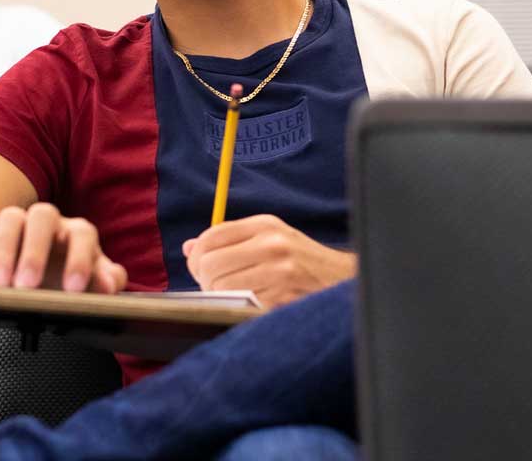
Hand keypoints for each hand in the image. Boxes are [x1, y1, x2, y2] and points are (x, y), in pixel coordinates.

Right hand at [0, 202, 127, 293]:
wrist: (25, 274)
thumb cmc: (62, 276)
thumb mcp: (87, 282)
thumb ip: (105, 282)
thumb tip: (110, 283)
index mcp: (75, 233)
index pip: (83, 233)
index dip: (79, 258)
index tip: (74, 288)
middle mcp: (47, 223)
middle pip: (43, 215)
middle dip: (35, 250)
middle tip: (28, 285)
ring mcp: (17, 226)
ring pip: (11, 219)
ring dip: (5, 252)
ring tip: (1, 286)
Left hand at [183, 214, 356, 308]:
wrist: (342, 279)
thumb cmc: (299, 259)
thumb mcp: (268, 238)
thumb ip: (229, 240)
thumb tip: (189, 248)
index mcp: (264, 225)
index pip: (211, 237)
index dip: (197, 256)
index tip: (199, 267)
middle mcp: (271, 243)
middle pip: (211, 263)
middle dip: (204, 279)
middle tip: (213, 285)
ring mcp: (279, 271)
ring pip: (222, 287)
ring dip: (220, 296)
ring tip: (234, 294)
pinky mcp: (283, 296)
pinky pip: (242, 304)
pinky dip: (240, 306)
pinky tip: (252, 301)